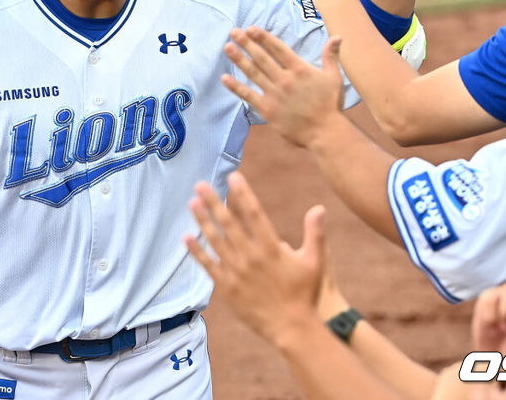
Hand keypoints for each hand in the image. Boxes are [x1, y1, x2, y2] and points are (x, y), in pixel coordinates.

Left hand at [184, 172, 328, 344]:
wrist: (292, 328)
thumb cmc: (305, 294)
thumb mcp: (315, 261)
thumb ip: (315, 233)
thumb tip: (319, 207)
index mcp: (272, 248)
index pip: (254, 214)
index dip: (243, 193)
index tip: (233, 176)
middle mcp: (251, 257)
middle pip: (229, 223)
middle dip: (214, 201)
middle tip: (200, 184)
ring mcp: (237, 273)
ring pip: (216, 241)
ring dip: (202, 221)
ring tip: (192, 203)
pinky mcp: (227, 288)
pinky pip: (209, 266)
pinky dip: (197, 251)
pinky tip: (186, 237)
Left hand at [223, 30, 343, 147]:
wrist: (325, 132)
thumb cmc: (331, 105)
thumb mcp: (334, 77)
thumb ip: (331, 56)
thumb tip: (338, 36)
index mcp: (299, 69)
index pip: (278, 49)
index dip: (263, 37)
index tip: (251, 28)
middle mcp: (285, 79)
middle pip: (262, 58)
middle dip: (246, 43)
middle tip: (233, 32)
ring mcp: (275, 94)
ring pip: (253, 73)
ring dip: (239, 60)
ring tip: (227, 47)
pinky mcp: (268, 109)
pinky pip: (249, 96)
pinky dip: (236, 87)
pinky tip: (225, 79)